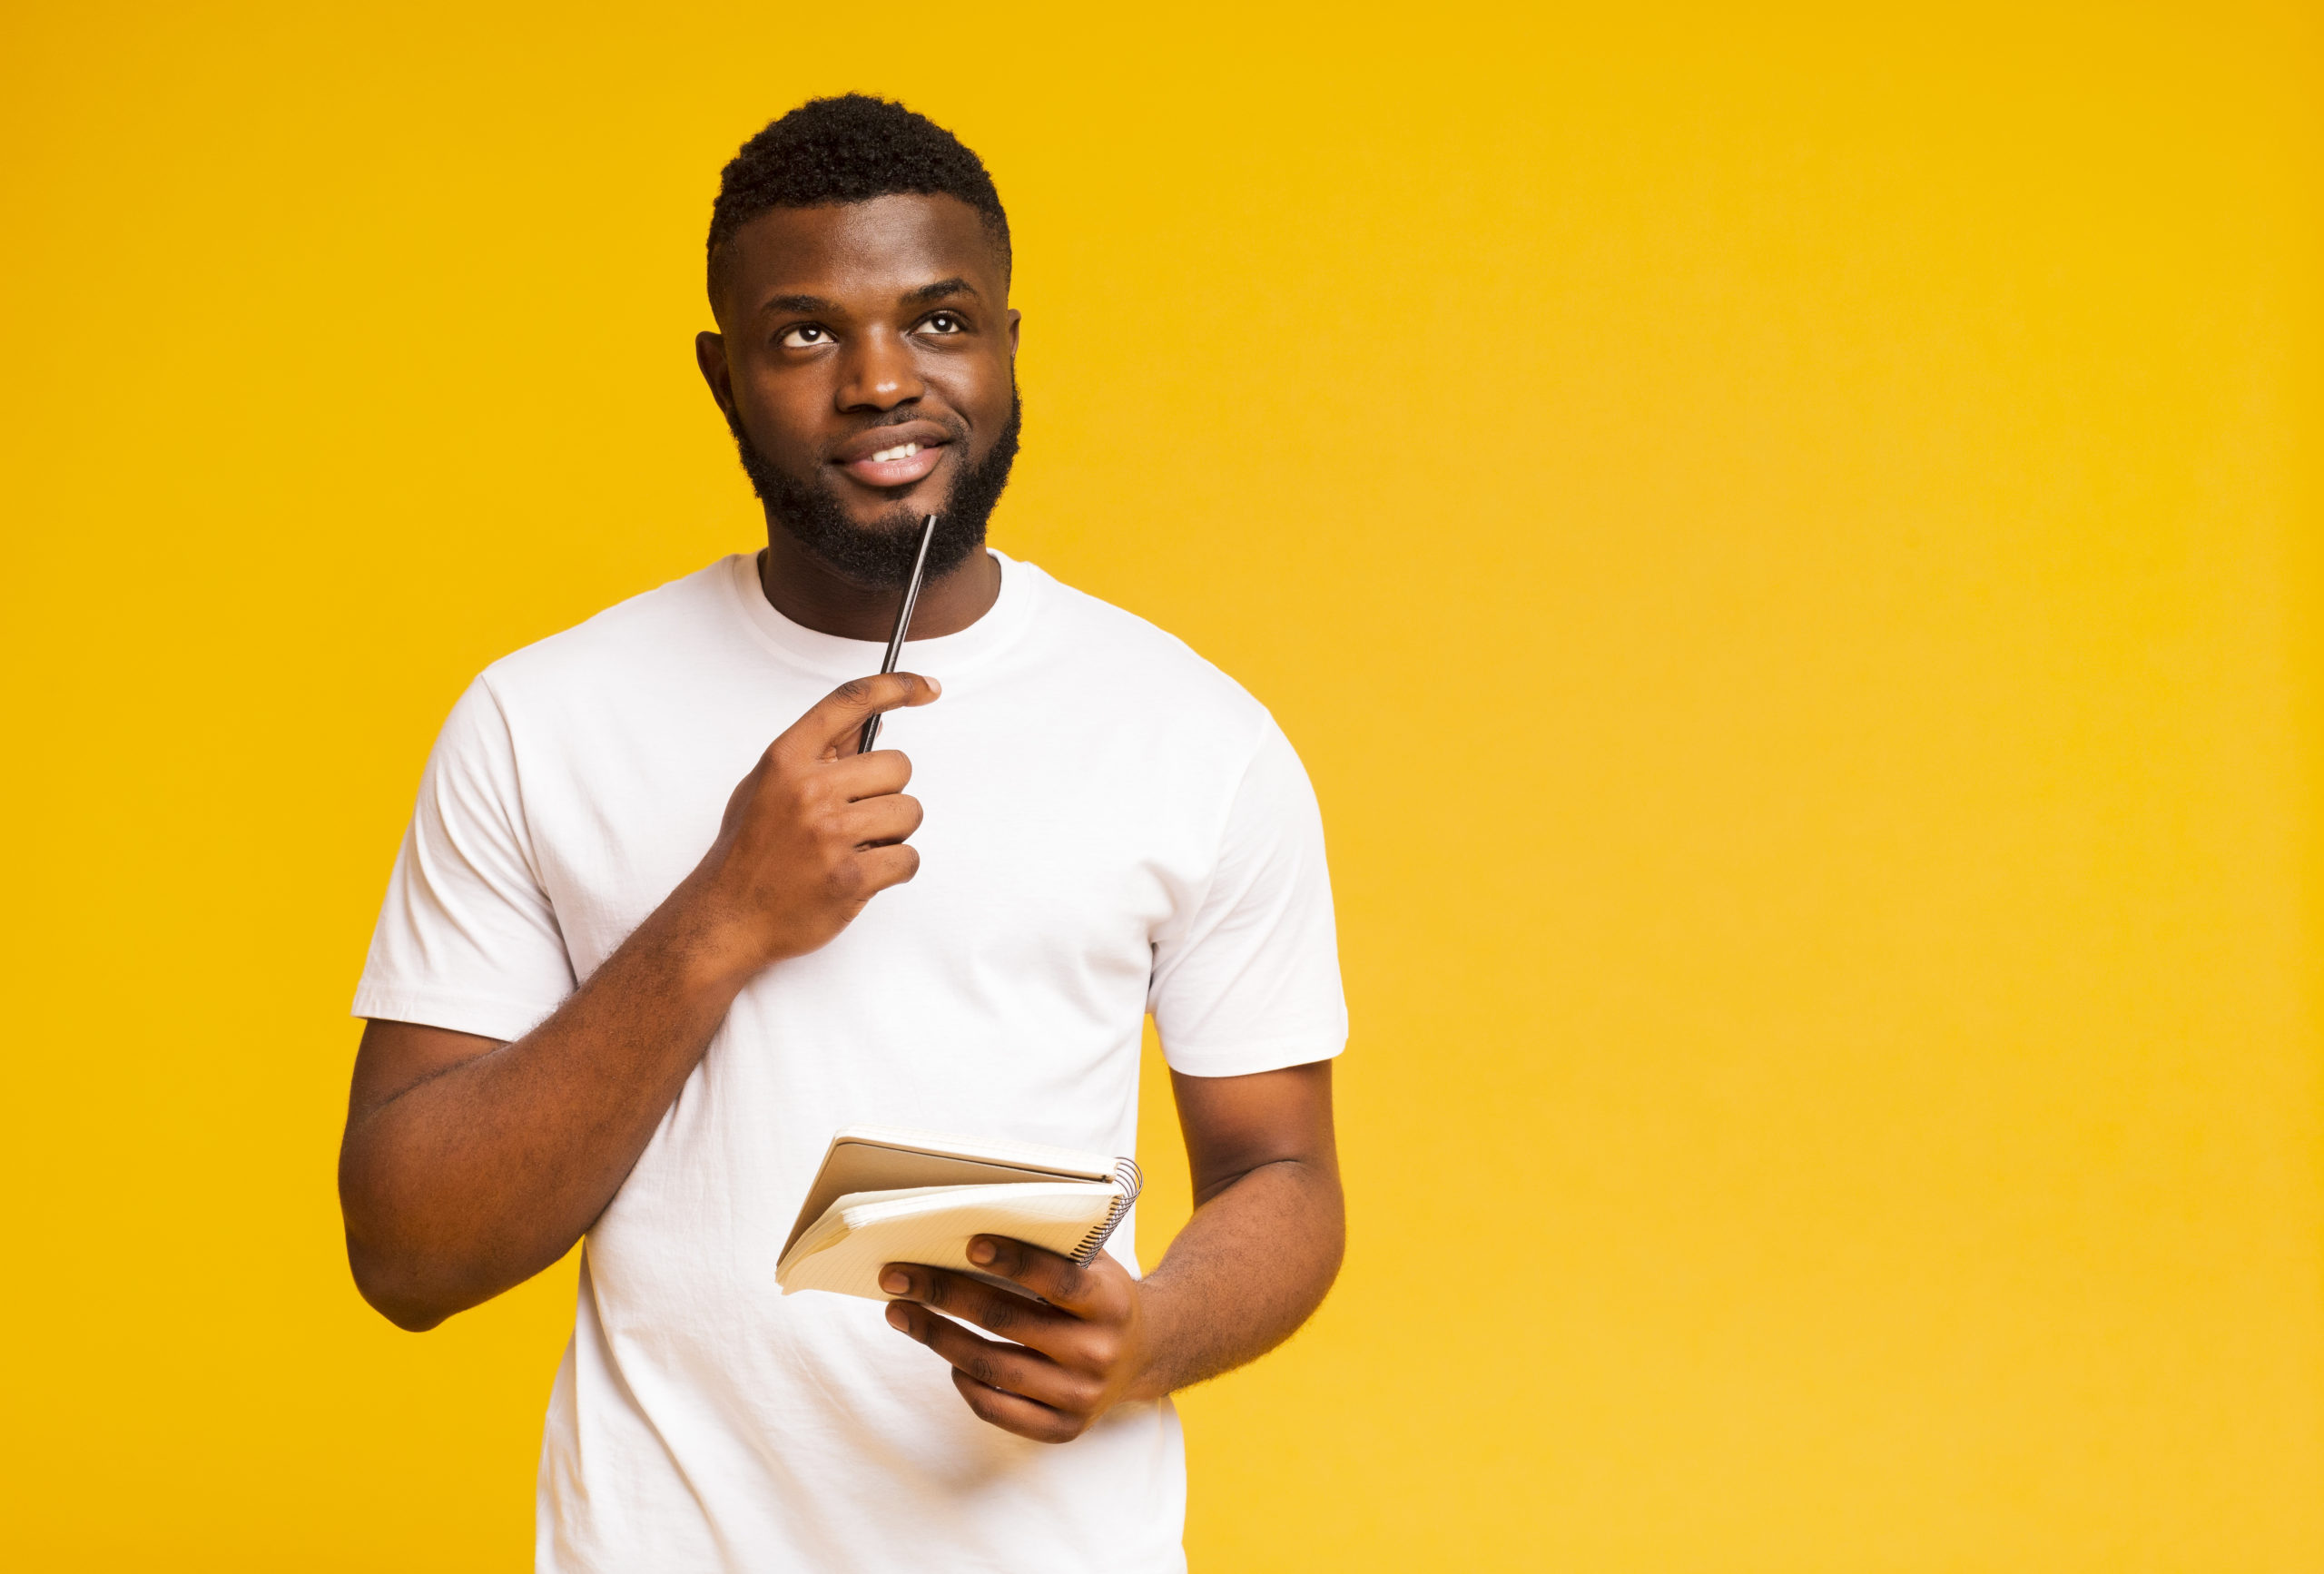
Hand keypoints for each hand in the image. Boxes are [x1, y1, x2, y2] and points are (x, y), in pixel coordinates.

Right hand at [681, 672, 939, 978]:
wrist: (727, 918)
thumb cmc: (749, 851)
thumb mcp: (766, 785)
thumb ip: (816, 754)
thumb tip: (872, 723)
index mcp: (787, 759)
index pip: (851, 702)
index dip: (896, 686)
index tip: (926, 687)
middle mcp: (809, 790)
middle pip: (898, 764)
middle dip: (888, 792)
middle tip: (860, 816)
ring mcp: (830, 835)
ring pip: (910, 812)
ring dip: (894, 833)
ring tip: (857, 847)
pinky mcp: (851, 878)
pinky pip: (910, 859)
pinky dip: (896, 869)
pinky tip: (863, 874)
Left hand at [881, 1237, 1160, 1442]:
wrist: (1145, 1353)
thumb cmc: (1100, 1296)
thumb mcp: (1094, 1264)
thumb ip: (1053, 1249)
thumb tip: (972, 1230)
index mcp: (1110, 1303)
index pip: (1058, 1279)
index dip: (1014, 1261)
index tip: (969, 1244)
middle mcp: (1098, 1352)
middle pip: (1007, 1320)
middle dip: (944, 1292)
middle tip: (898, 1276)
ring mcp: (1080, 1395)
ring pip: (991, 1366)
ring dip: (936, 1336)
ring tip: (902, 1313)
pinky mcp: (1063, 1428)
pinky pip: (996, 1409)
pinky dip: (964, 1382)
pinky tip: (946, 1358)